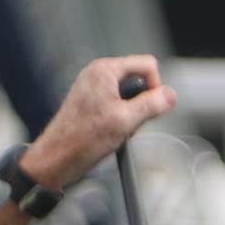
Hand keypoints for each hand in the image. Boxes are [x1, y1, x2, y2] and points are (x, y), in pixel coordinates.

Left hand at [25, 54, 176, 189]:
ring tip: (118, 130)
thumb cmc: (80, 141)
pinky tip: (112, 134)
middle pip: (138, 80)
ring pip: (129, 95)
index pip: (147, 64)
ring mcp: (92, 88)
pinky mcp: (90, 103)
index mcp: (104, 70)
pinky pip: (117, 105)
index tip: (152, 106)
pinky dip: (120, 119)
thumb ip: (151, 105)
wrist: (54, 160)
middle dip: (141, 103)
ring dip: (131, 114)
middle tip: (130, 122)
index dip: (155, 86)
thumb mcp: (125, 121)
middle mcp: (96, 74)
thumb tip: (169, 95)